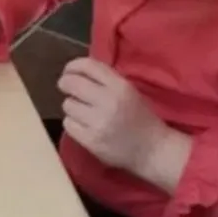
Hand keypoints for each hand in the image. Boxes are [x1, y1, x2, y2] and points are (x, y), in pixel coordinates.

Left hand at [57, 58, 166, 174]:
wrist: (152, 150)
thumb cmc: (142, 118)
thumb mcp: (130, 91)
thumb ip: (106, 80)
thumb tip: (77, 71)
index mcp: (120, 87)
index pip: (88, 66)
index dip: (72, 66)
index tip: (68, 71)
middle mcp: (109, 101)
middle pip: (71, 83)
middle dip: (65, 84)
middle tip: (67, 88)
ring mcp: (99, 122)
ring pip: (67, 104)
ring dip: (72, 107)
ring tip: (83, 112)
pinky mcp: (91, 141)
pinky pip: (68, 124)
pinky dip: (73, 123)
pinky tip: (83, 125)